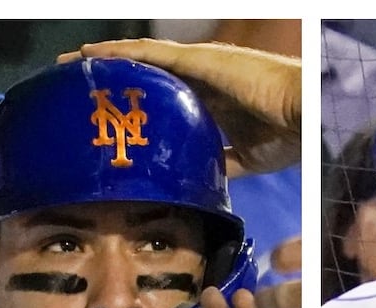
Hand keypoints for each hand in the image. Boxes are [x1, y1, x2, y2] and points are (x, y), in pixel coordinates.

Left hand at [57, 38, 300, 176]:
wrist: (304, 115)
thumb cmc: (287, 135)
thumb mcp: (245, 158)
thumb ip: (221, 162)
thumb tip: (202, 184)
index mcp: (210, 100)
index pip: (163, 99)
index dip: (135, 104)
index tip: (108, 116)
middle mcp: (199, 77)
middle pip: (145, 76)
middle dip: (112, 82)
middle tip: (77, 90)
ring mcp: (197, 65)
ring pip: (139, 60)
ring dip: (105, 63)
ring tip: (72, 67)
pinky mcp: (197, 59)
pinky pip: (147, 55)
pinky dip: (118, 55)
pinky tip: (91, 57)